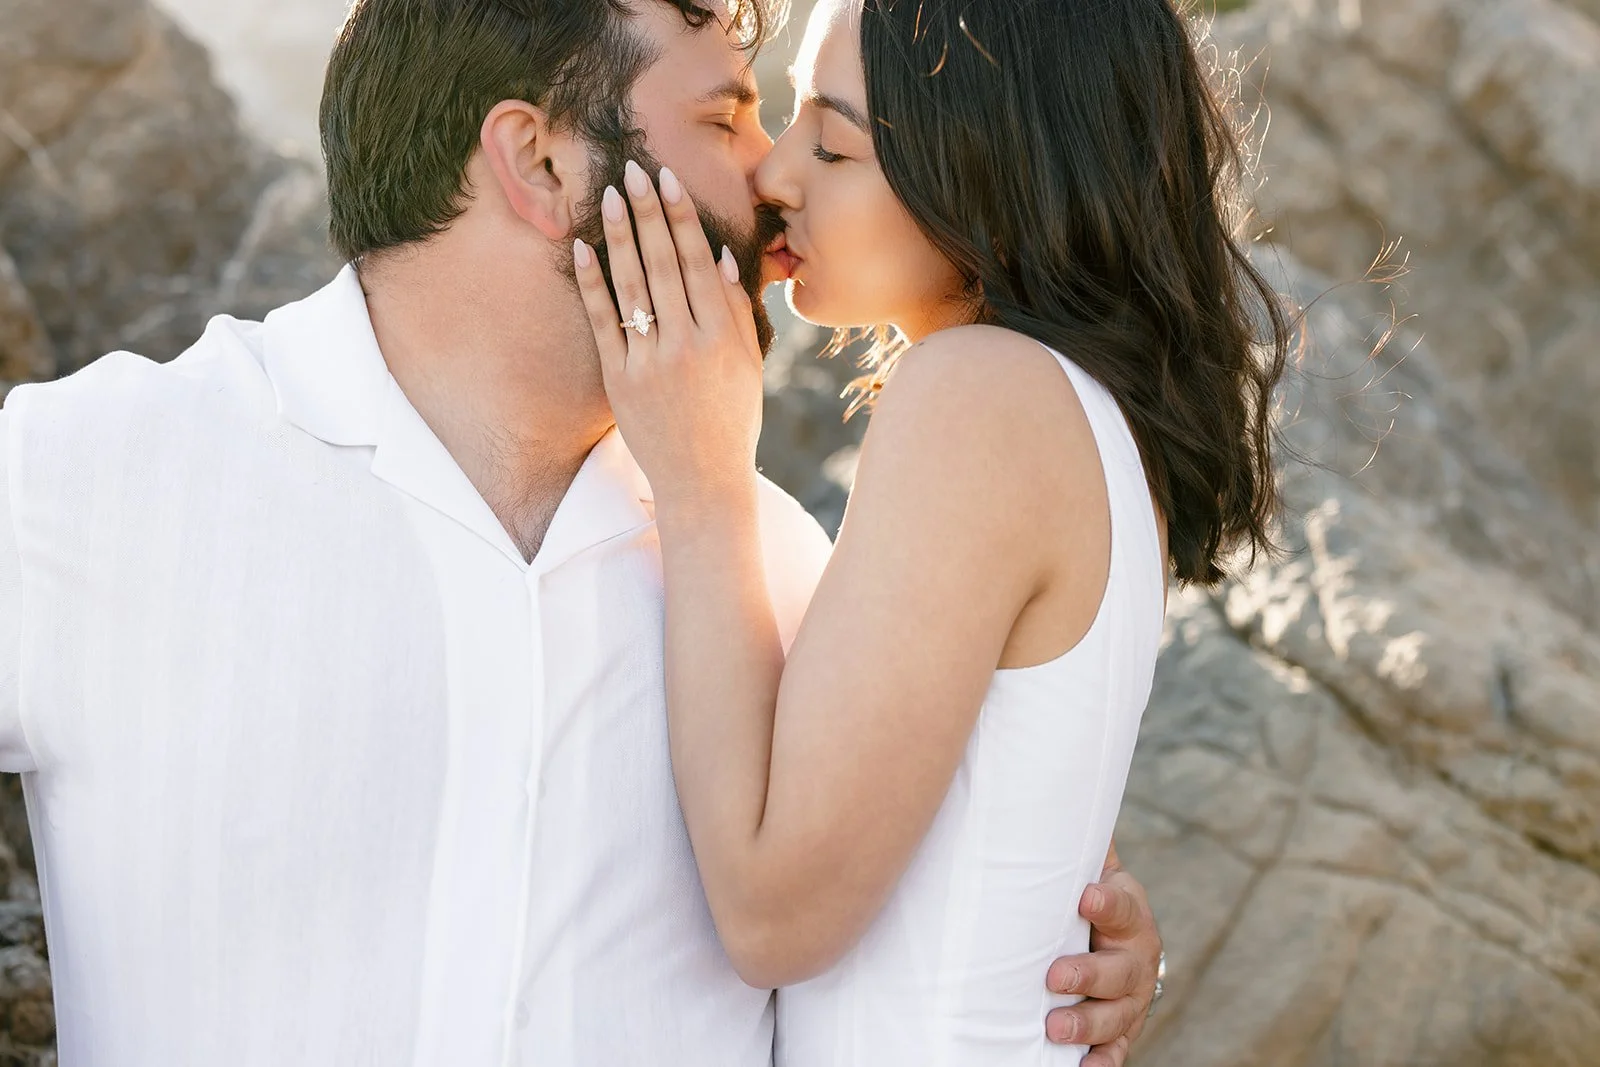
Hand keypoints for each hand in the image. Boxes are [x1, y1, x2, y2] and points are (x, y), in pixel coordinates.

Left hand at [573, 160, 764, 510]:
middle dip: (648, 214)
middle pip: (664, 265)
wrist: (703, 482)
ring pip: (633, 286)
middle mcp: (687, 345)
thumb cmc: (732, 421)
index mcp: (722, 337)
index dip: (682, 218)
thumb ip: (736, 311)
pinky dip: (591, 284)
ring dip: (620, 236)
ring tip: (610, 195)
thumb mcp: (749, 366)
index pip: (698, 263)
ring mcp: (649, 362)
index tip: (668, 180)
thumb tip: (721, 257)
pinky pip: (603, 322)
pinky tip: (582, 248)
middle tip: (633, 169)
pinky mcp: (619, 380)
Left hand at [1043, 844, 1162, 1065]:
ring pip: (1116, 1016)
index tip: (1086, 895)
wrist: (1120, 944)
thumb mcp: (1089, 868)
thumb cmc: (1087, 898)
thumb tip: (1041, 781)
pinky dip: (1102, 1064)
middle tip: (1055, 977)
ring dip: (1087, 1024)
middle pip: (1119, 969)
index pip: (1123, 905)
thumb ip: (1072, 840)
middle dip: (1088, 975)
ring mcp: (1130, 999)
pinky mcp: (1120, 1033)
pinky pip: (1116, 1053)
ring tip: (1055, 1028)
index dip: (1106, 901)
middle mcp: (1136, 958)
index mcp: (1128, 912)